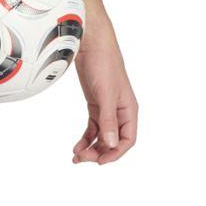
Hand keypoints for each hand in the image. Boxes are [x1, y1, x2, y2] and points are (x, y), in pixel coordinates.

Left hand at [71, 30, 137, 165]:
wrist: (91, 44)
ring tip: (76, 156)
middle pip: (113, 141)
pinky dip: (86, 138)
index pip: (127, 140)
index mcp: (129, 109)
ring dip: (91, 148)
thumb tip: (110, 144)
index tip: (99, 161)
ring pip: (102, 136)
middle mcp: (121, 111)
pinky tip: (76, 146)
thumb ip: (108, 120)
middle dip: (99, 152)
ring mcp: (108, 108)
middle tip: (82, 158)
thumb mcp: (105, 94)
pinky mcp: (96, 105)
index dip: (115, 153)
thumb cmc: (104, 64)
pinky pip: (93, 128)